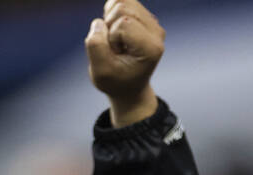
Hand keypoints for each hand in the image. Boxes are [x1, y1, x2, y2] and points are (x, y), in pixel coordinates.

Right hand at [85, 0, 163, 125]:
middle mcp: (156, 32)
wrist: (128, 87)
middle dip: (109, 26)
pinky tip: (116, 31)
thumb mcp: (100, 73)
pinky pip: (122, 1)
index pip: (123, 23)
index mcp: (150, 48)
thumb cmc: (115, 82)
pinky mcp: (145, 17)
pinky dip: (112, 14)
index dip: (110, 38)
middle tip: (114, 48)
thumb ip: (95, 46)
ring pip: (121, 1)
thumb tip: (99, 22)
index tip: (116, 55)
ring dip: (110, 19)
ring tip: (115, 40)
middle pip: (122, 7)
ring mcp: (152, 23)